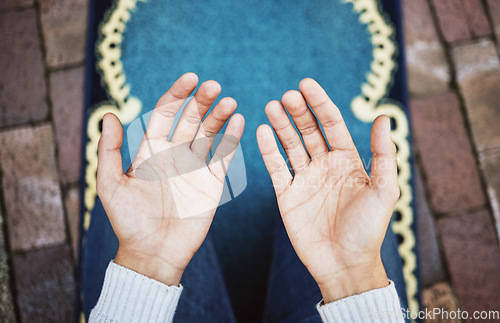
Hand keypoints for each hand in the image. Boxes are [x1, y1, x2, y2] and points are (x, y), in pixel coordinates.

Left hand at [97, 73, 243, 285]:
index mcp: (152, 149)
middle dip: (203, 100)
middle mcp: (175, 153)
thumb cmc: (128, 220)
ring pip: (210, 133)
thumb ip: (110, 151)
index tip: (191, 79)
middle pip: (192, 118)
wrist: (153, 251)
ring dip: (220, 116)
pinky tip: (239, 122)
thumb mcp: (111, 185)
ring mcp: (195, 167)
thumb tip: (108, 115)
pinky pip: (224, 156)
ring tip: (230, 102)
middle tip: (214, 87)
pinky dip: (232, 139)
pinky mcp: (211, 182)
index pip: (167, 112)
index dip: (178, 94)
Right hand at [257, 78, 398, 302]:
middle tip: (287, 96)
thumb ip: (383, 154)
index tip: (306, 84)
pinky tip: (262, 132)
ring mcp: (304, 180)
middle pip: (308, 131)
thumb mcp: (384, 191)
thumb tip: (382, 116)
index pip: (331, 124)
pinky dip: (268, 151)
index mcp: (347, 161)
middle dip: (298, 112)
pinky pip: (276, 169)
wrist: (345, 265)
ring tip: (271, 106)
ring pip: (290, 145)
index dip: (320, 103)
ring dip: (280, 126)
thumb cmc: (368, 230)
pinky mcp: (287, 196)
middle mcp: (324, 166)